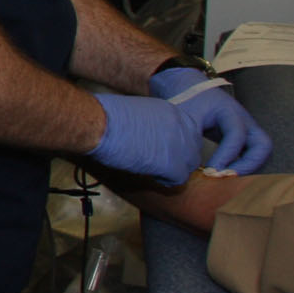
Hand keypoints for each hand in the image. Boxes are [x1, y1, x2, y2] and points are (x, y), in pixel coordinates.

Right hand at [89, 92, 205, 184]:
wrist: (100, 123)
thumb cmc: (107, 116)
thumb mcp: (139, 112)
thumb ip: (154, 124)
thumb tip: (152, 137)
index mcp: (174, 112)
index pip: (189, 135)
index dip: (176, 146)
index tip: (161, 149)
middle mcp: (183, 126)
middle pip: (193, 151)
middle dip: (178, 159)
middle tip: (157, 162)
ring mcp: (181, 145)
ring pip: (189, 166)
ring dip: (173, 170)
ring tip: (153, 169)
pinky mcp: (173, 163)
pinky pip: (178, 179)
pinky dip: (166, 180)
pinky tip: (151, 175)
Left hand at [149, 67, 273, 173]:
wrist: (186, 88)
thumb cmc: (186, 101)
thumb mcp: (185, 116)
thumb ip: (189, 138)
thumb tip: (188, 167)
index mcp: (229, 111)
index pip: (237, 134)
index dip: (227, 155)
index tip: (211, 170)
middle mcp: (243, 120)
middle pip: (263, 145)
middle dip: (249, 164)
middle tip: (227, 178)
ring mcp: (245, 129)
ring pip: (260, 151)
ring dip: (248, 167)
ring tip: (226, 179)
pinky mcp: (241, 138)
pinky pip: (249, 154)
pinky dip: (242, 166)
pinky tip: (223, 175)